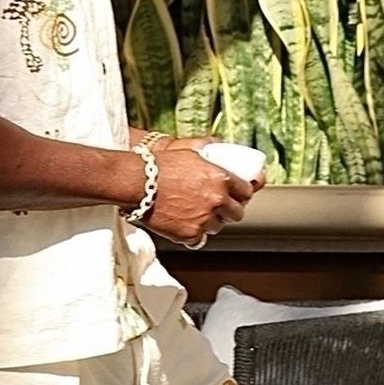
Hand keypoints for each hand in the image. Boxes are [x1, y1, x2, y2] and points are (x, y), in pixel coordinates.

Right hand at [142, 147, 258, 246]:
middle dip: (230, 211)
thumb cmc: (159, 165)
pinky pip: (199, 239)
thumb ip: (207, 151)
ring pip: (218, 227)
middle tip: (220, 208)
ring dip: (212, 222)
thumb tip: (217, 145)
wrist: (136, 183)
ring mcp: (204, 219)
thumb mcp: (190, 152)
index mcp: (221, 179)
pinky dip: (193, 234)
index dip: (243, 195)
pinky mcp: (190, 234)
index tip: (239, 196)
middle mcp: (216, 200)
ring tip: (199, 215)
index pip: (247, 192)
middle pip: (237, 213)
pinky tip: (185, 225)